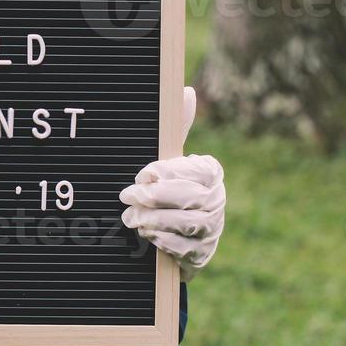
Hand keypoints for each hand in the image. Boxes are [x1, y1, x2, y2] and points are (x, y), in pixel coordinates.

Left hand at [119, 87, 225, 279]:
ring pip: (186, 224)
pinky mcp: (202, 254)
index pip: (192, 170)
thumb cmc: (165, 187)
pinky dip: (161, 241)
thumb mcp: (167, 159)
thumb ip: (174, 129)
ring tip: (131, 218)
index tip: (143, 175)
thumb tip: (187, 90)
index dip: (165, 173)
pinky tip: (146, 235)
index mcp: (210, 172)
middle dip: (155, 198)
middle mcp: (217, 199)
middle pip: (189, 199)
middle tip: (128, 197)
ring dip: (154, 221)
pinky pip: (183, 248)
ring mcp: (213, 229)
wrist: (166, 231)